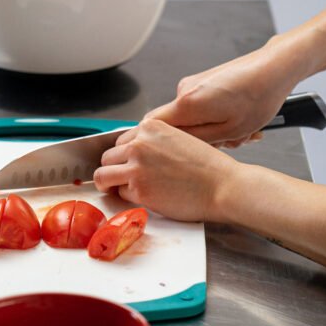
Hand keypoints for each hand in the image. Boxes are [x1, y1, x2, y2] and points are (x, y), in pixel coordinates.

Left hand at [93, 118, 239, 221]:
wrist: (223, 186)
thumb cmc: (207, 167)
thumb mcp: (178, 139)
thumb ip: (154, 142)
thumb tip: (135, 153)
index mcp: (150, 127)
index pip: (120, 141)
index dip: (123, 156)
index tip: (127, 164)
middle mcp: (139, 144)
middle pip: (107, 157)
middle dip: (114, 169)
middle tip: (124, 180)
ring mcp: (136, 167)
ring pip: (103, 176)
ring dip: (109, 184)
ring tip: (121, 190)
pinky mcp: (139, 190)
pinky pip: (120, 194)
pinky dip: (128, 198)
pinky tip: (146, 197)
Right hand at [146, 46, 293, 146]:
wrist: (275, 68)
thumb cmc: (259, 96)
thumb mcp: (229, 131)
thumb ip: (197, 141)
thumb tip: (175, 147)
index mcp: (186, 102)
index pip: (150, 126)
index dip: (157, 143)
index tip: (171, 154)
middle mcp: (185, 89)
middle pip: (176, 125)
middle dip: (200, 139)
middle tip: (228, 143)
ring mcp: (194, 84)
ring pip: (193, 118)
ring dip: (216, 129)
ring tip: (242, 131)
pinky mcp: (204, 82)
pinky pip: (202, 107)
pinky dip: (219, 117)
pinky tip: (241, 121)